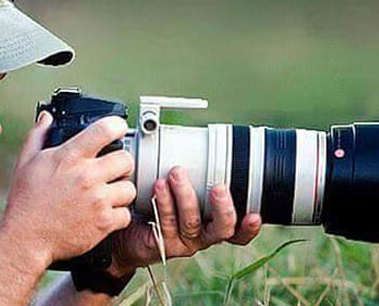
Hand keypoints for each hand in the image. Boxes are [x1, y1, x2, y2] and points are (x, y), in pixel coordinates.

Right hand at [0, 112, 137, 267]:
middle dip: (121, 163)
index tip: (118, 128)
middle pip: (126, 159)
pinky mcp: (103, 223)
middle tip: (113, 169)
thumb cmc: (26, 201)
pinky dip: (118, 214)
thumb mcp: (27, 162)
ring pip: (129, 188)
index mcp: (69, 157)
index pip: (104, 130)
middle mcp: (87, 176)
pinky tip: (105, 213)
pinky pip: (125, 213)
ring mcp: (97, 200)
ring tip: (109, 193)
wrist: (26, 238)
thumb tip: (47, 118)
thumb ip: (38, 135)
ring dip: (121, 190)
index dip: (116, 125)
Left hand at [109, 166, 261, 274]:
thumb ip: (188, 170)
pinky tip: (158, 186)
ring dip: (186, 196)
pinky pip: (165, 223)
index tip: (255, 214)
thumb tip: (190, 135)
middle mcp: (201, 234)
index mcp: (210, 222)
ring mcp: (181, 241)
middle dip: (223, 207)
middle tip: (219, 187)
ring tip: (176, 173)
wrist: (124, 229)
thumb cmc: (152, 203)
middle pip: (223, 229)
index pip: (237, 230)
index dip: (249, 227)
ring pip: (191, 222)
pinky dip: (163, 202)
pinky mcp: (161, 243)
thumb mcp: (175, 186)